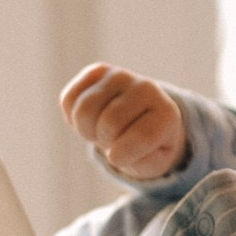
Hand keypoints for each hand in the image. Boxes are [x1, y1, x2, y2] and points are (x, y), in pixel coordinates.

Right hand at [59, 64, 187, 181]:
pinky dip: (73, 117)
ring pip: (84, 110)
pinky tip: (91, 117)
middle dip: (105, 142)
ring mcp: (121, 76)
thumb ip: (142, 163)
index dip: (124, 155)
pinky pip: (68, 99)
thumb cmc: (147, 148)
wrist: (141, 122)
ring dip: (87, 130)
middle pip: (108, 124)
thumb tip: (115, 153)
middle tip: (113, 140)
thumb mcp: (153, 164)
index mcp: (166, 113)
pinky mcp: (97, 71)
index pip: (140, 137)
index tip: (126, 155)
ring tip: (102, 129)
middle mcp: (147, 88)